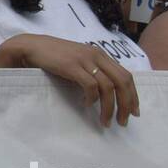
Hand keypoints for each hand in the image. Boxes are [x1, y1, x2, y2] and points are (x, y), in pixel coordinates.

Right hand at [6, 34, 139, 126]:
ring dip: (109, 107)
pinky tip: (87, 105)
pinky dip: (92, 98)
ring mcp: (85, 60)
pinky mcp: (72, 66)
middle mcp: (97, 55)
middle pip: (122, 81)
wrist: (33, 47)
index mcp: (101, 55)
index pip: (126, 75)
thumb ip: (93, 71)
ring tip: (105, 121)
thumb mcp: (79, 61)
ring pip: (108, 86)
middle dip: (126, 104)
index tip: (134, 112)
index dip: (133, 95)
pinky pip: (90, 85)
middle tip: (124, 121)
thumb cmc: (55, 57)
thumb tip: (106, 92)